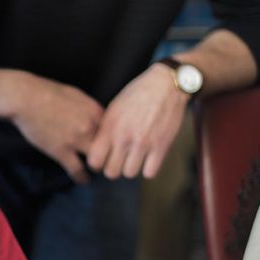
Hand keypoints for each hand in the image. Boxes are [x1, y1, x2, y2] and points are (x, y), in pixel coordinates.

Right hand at [9, 73, 103, 182]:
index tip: (110, 144)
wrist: (25, 98)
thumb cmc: (46, 91)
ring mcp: (76, 140)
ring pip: (97, 161)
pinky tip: (83, 180)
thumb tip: (94, 116)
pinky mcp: (61, 151)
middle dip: (109, 155)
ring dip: (97, 167)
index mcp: (94, 111)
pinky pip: (77, 170)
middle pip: (109, 147)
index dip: (111, 138)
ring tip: (96, 171)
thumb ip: (88, 107)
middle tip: (108, 161)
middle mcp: (90, 127)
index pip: (113, 130)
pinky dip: (81, 177)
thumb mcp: (74, 93)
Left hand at [87, 64, 189, 178]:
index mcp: (109, 127)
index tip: (102, 160)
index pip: (94, 161)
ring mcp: (143, 143)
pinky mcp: (161, 146)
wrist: (165, 85)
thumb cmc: (137, 94)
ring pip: (129, 174)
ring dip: (131, 168)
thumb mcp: (114, 108)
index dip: (96, 164)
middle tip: (118, 161)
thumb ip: (105, 129)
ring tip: (133, 158)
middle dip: (113, 169)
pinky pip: (150, 173)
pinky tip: (148, 159)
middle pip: (111, 172)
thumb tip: (97, 149)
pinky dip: (148, 169)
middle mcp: (124, 137)